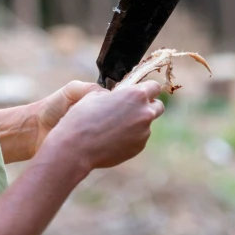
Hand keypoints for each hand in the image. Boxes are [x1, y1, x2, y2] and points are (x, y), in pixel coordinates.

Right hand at [39, 81, 164, 171]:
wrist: (76, 147)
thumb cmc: (82, 117)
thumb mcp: (96, 95)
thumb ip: (116, 94)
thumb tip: (120, 96)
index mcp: (136, 95)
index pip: (154, 87)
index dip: (146, 89)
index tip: (139, 92)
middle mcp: (145, 113)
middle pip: (158, 106)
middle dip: (148, 106)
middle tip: (132, 109)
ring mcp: (144, 132)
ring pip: (146, 125)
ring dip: (136, 124)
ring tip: (113, 128)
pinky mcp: (139, 147)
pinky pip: (139, 139)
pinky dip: (130, 137)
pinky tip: (112, 139)